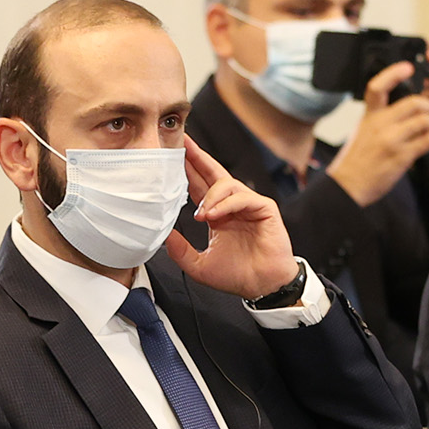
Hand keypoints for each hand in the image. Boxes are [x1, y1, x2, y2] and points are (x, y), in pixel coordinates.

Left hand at [165, 138, 299, 299]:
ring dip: (210, 196)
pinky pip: (242, 197)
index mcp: (218, 215)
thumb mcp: (199, 266)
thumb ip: (181, 251)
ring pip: (227, 184)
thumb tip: (163, 236)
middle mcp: (233, 206)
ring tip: (203, 215)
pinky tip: (215, 216)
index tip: (172, 155)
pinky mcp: (265, 209)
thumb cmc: (238, 276)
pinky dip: (227, 204)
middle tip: (182, 142)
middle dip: (197, 157)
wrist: (263, 287)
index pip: (200, 186)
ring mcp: (250, 205)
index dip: (187, 171)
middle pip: (213, 173)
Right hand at [327, 61, 428, 206]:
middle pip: (412, 103)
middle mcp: (380, 124)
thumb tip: (402, 109)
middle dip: (427, 104)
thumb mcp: (363, 131)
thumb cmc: (357, 159)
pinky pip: (428, 140)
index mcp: (369, 116)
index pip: (377, 87)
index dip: (393, 73)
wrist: (349, 185)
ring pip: (424, 120)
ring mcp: (392, 140)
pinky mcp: (402, 156)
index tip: (408, 67)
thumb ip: (379, 119)